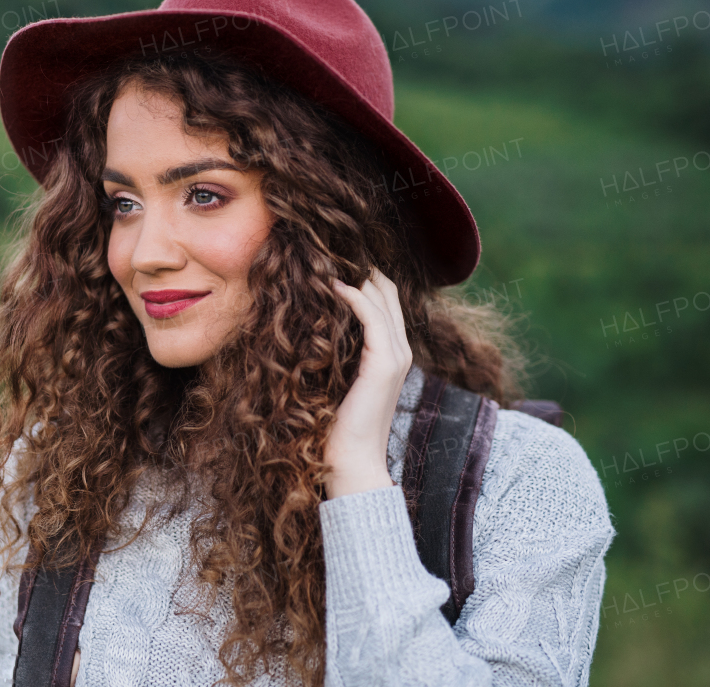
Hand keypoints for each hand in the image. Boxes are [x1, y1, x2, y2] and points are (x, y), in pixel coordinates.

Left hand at [324, 267, 412, 498]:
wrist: (351, 460)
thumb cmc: (335, 425)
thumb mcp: (335, 378)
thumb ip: (334, 352)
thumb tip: (309, 326)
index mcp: (391, 352)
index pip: (383, 300)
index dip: (362, 276)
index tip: (331, 258)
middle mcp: (400, 350)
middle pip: (387, 291)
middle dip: (360, 268)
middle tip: (328, 249)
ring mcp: (396, 356)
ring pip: (381, 299)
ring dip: (356, 276)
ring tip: (329, 258)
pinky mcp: (385, 363)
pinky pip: (373, 318)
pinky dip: (355, 297)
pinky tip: (335, 286)